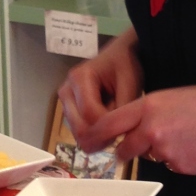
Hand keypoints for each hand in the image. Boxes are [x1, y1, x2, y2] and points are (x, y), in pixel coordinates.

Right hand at [58, 31, 143, 149]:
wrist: (120, 56)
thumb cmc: (125, 66)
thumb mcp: (130, 83)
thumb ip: (123, 109)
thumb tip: (119, 135)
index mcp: (79, 78)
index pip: (90, 113)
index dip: (107, 128)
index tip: (125, 132)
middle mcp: (67, 90)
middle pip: (79, 126)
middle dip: (100, 137)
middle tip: (121, 139)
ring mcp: (66, 100)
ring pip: (77, 131)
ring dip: (97, 136)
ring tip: (115, 130)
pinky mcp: (69, 108)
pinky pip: (79, 129)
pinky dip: (94, 133)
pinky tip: (107, 127)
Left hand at [81, 82, 195, 175]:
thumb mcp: (171, 96)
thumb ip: (146, 113)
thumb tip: (129, 130)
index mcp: (147, 108)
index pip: (107, 125)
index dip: (95, 135)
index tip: (89, 141)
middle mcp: (152, 131)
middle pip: (123, 149)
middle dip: (127, 148)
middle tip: (142, 140)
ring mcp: (167, 152)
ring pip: (148, 157)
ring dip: (156, 151)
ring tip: (184, 134)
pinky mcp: (181, 168)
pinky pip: (170, 166)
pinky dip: (177, 158)